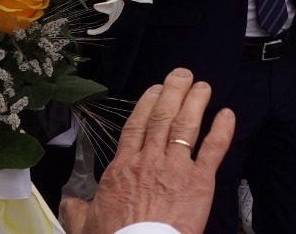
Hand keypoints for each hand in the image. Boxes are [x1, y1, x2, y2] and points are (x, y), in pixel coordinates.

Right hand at [64, 69, 232, 233]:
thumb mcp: (86, 225)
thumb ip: (77, 210)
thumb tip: (67, 202)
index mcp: (123, 168)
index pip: (136, 126)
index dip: (147, 103)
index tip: (155, 89)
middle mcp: (150, 161)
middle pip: (162, 117)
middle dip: (173, 92)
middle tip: (182, 75)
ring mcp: (176, 169)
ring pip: (186, 126)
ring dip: (196, 102)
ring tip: (203, 86)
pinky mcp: (200, 181)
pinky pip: (213, 149)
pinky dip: (222, 130)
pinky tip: (228, 114)